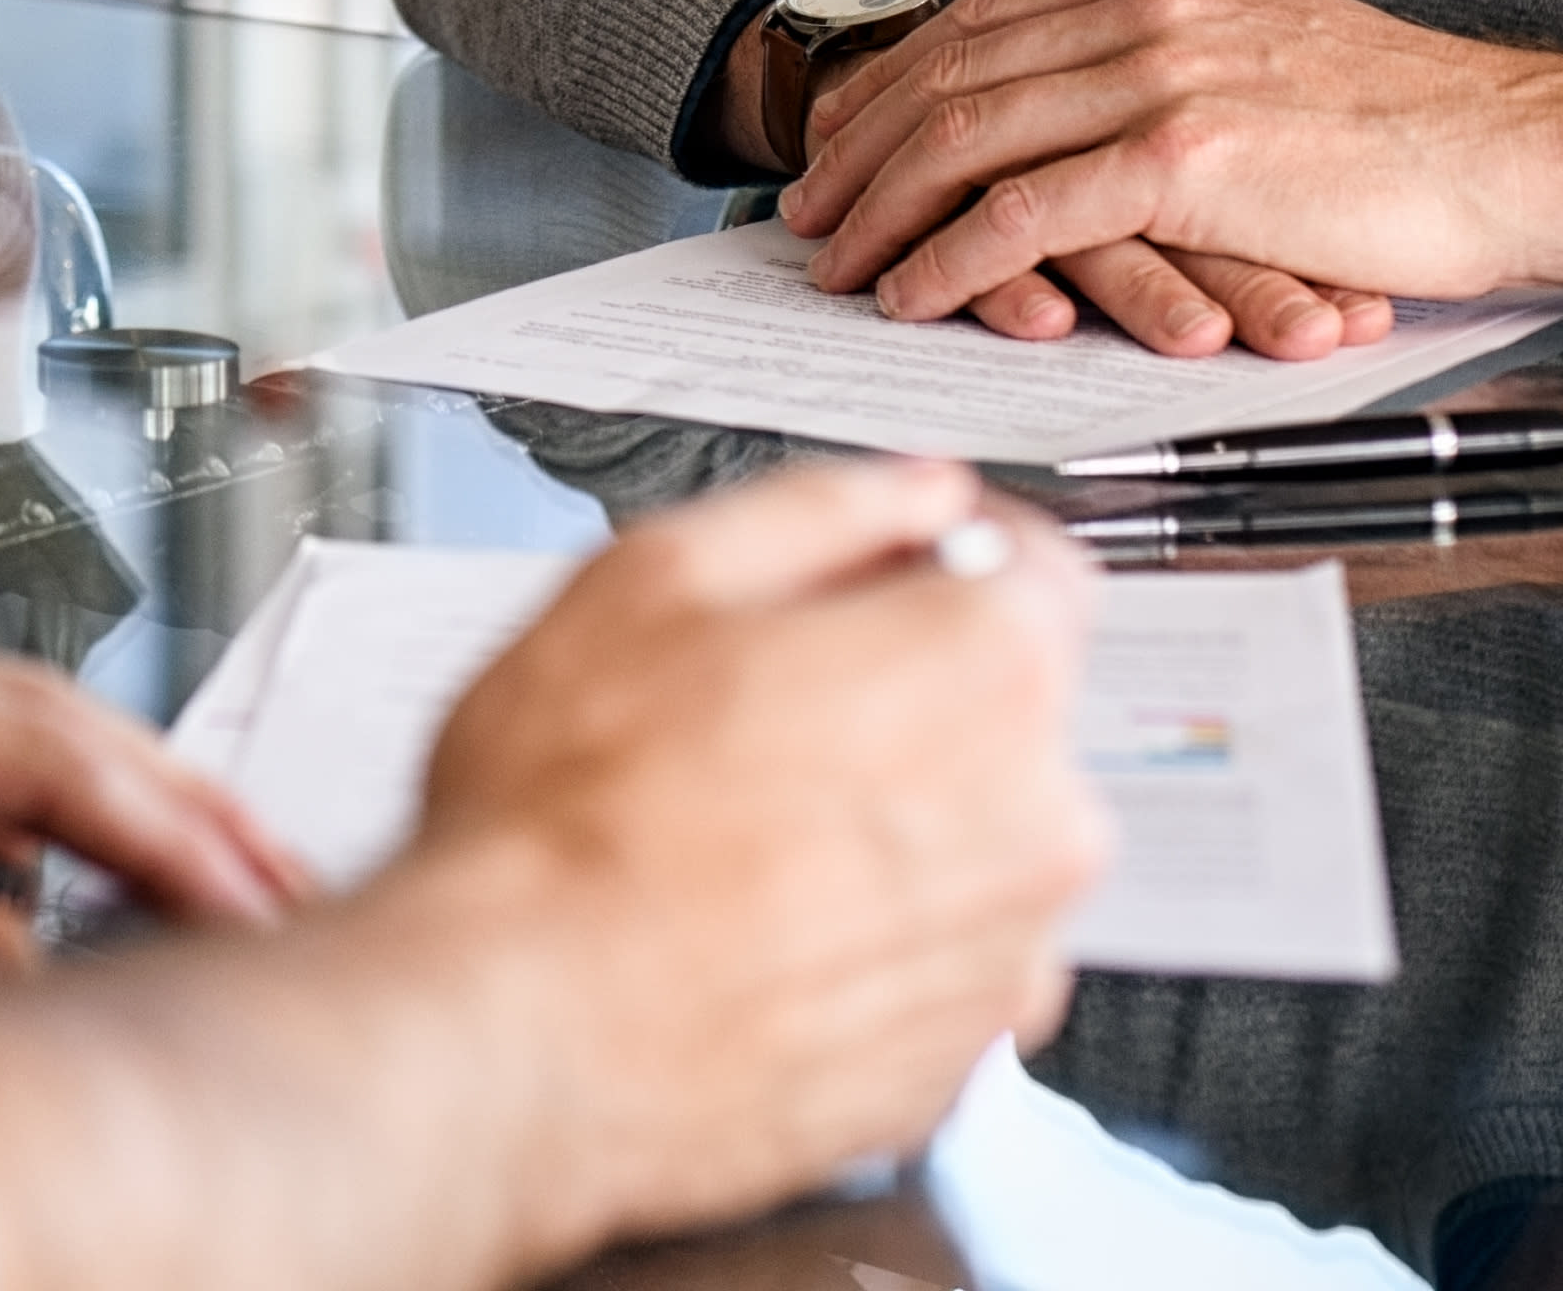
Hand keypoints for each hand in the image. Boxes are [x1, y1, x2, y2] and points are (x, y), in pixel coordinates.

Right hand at [381, 460, 1104, 1247]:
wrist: (524, 1036)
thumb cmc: (566, 823)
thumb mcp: (654, 578)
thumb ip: (817, 510)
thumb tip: (904, 497)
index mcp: (981, 670)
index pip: (1038, 571)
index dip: (945, 557)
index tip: (889, 573)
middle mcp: (1034, 818)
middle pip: (1005, 713)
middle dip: (906, 696)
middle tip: (758, 715)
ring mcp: (1004, 958)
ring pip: (973, 845)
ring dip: (893, 826)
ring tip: (740, 837)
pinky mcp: (958, 1064)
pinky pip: (939, 966)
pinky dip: (874, 943)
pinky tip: (757, 929)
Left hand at [780, 0, 1562, 346]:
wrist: (1525, 146)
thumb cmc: (1412, 133)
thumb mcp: (1268, 65)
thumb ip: (1173, 73)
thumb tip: (1094, 118)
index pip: (981, 25)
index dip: (893, 85)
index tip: (842, 138)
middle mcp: (1146, 9)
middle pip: (950, 72)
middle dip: (859, 147)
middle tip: (804, 213)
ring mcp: (1163, 77)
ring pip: (968, 136)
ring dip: (884, 206)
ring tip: (835, 262)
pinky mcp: (1187, 158)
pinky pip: (1027, 211)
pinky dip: (953, 256)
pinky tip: (916, 294)